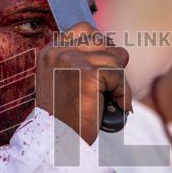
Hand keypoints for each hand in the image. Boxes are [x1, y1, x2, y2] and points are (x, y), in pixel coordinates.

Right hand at [34, 22, 130, 144]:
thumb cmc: (65, 118)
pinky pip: (118, 75)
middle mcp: (57, 52)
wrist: (58, 143)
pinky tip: (116, 106)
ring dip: (118, 81)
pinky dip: (122, 92)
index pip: (84, 29)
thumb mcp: (66, 82)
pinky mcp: (87, 74)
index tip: (102, 70)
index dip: (100, 46)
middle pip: (102, 40)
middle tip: (109, 86)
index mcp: (49, 52)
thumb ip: (84, 63)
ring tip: (109, 100)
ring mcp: (70, 61)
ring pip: (113, 58)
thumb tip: (121, 52)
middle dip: (112, 63)